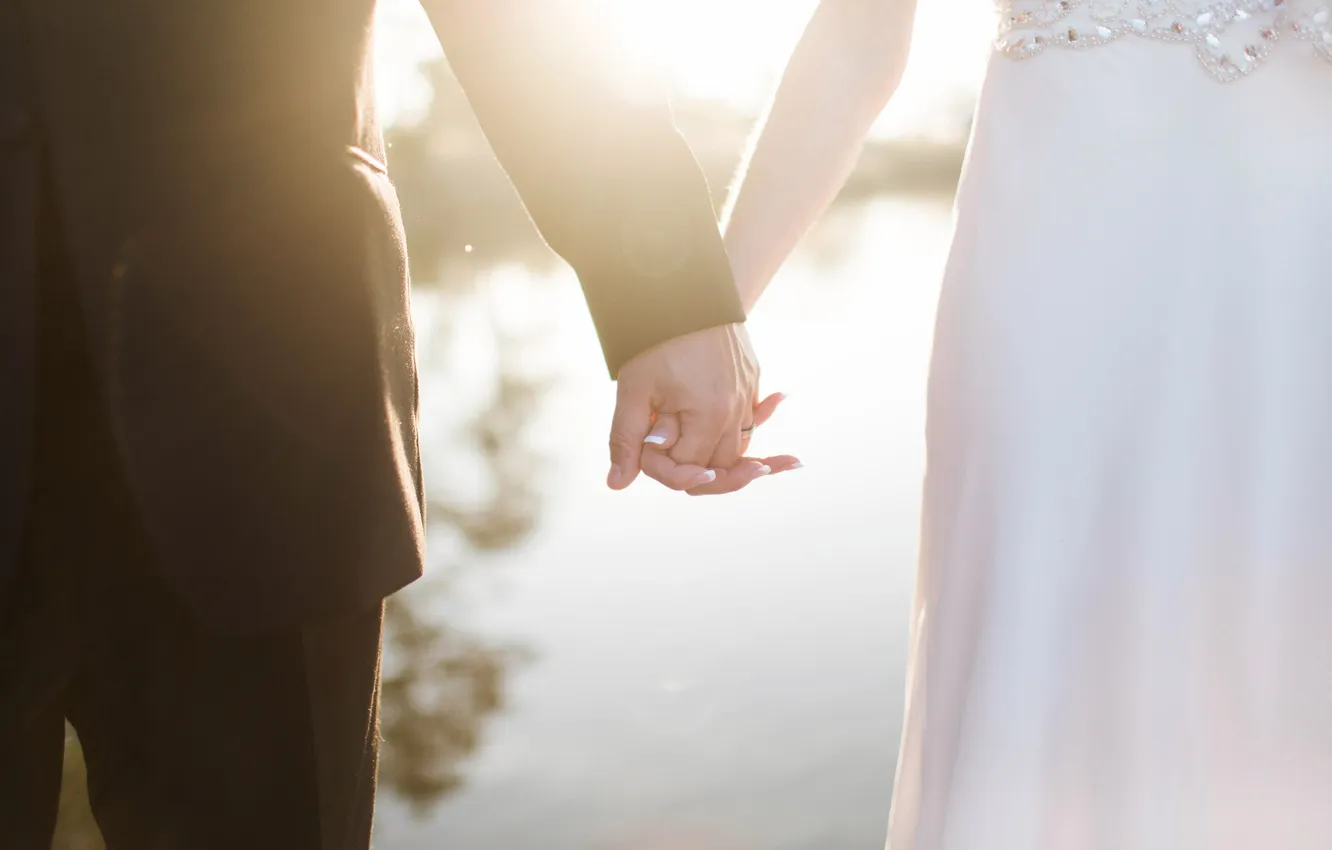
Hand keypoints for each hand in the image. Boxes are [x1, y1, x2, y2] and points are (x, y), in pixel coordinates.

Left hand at [607, 322, 783, 489]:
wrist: (688, 292)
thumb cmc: (657, 341)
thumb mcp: (634, 390)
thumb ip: (626, 439)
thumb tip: (617, 484)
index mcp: (710, 417)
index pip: (688, 468)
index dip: (661, 465)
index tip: (644, 445)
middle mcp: (737, 411)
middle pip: (719, 466)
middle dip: (693, 468)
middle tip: (672, 459)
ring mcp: (748, 394)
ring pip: (737, 447)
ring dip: (721, 455)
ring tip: (710, 455)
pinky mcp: (752, 379)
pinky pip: (752, 418)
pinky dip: (747, 426)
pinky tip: (758, 416)